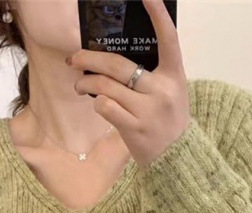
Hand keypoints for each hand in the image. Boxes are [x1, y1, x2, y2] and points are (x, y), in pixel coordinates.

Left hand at [68, 0, 189, 168]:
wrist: (177, 159)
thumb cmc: (168, 120)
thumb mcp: (170, 92)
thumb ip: (151, 73)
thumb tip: (111, 56)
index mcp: (174, 76)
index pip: (168, 39)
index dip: (158, 15)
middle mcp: (162, 91)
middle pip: (118, 65)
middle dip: (89, 59)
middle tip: (74, 59)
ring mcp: (148, 111)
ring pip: (106, 87)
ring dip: (86, 83)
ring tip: (80, 85)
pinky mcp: (135, 129)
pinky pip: (105, 107)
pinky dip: (97, 103)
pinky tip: (98, 104)